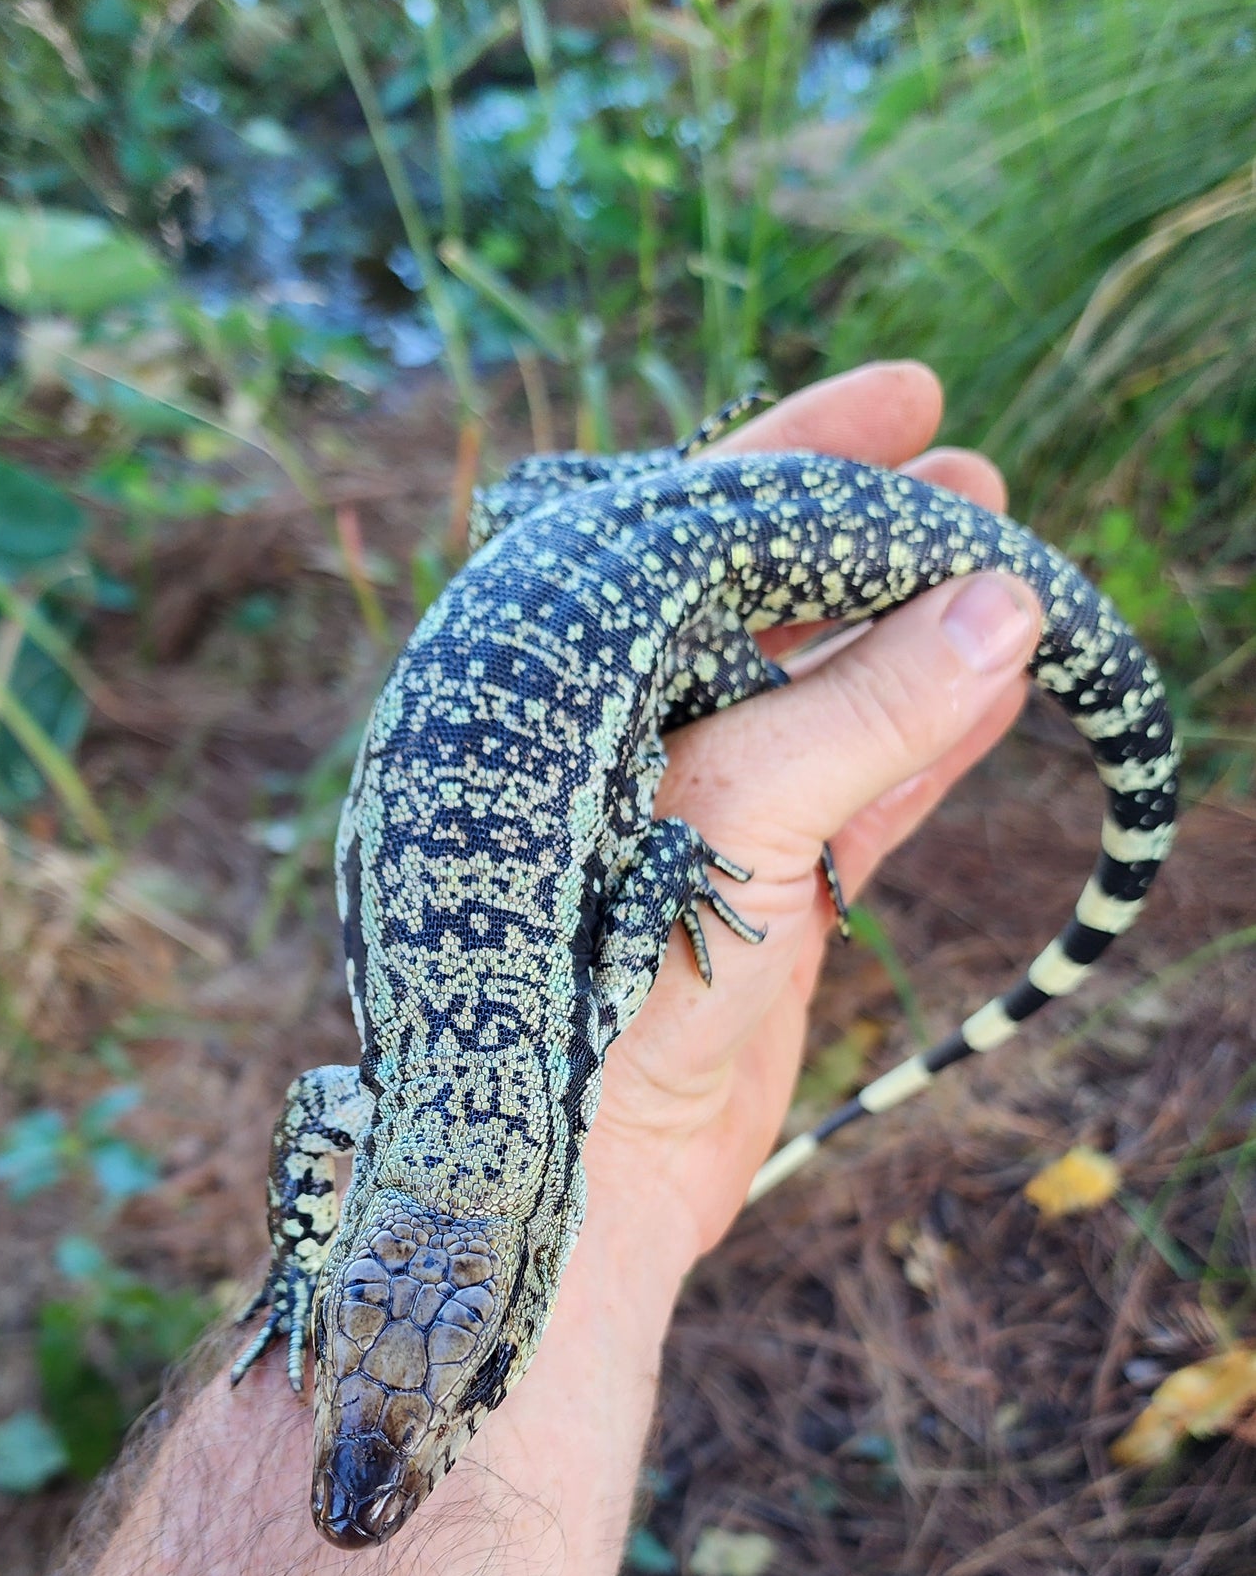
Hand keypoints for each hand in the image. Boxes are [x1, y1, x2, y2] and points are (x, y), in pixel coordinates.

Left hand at [584, 358, 1040, 1278]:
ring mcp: (693, 809)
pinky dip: (927, 736)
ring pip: (822, 688)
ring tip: (1013, 569)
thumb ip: (864, 713)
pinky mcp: (757, 890)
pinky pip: (858, 784)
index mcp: (561, 678)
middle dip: (871, 537)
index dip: (804, 451)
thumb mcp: (734, 816)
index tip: (916, 394)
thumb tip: (1002, 605)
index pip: (690, 522)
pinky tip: (1000, 682)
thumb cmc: (601, 987)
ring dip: (916, 633)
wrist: (580, 1181)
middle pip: (763, 595)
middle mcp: (621, 731)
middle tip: (980, 479)